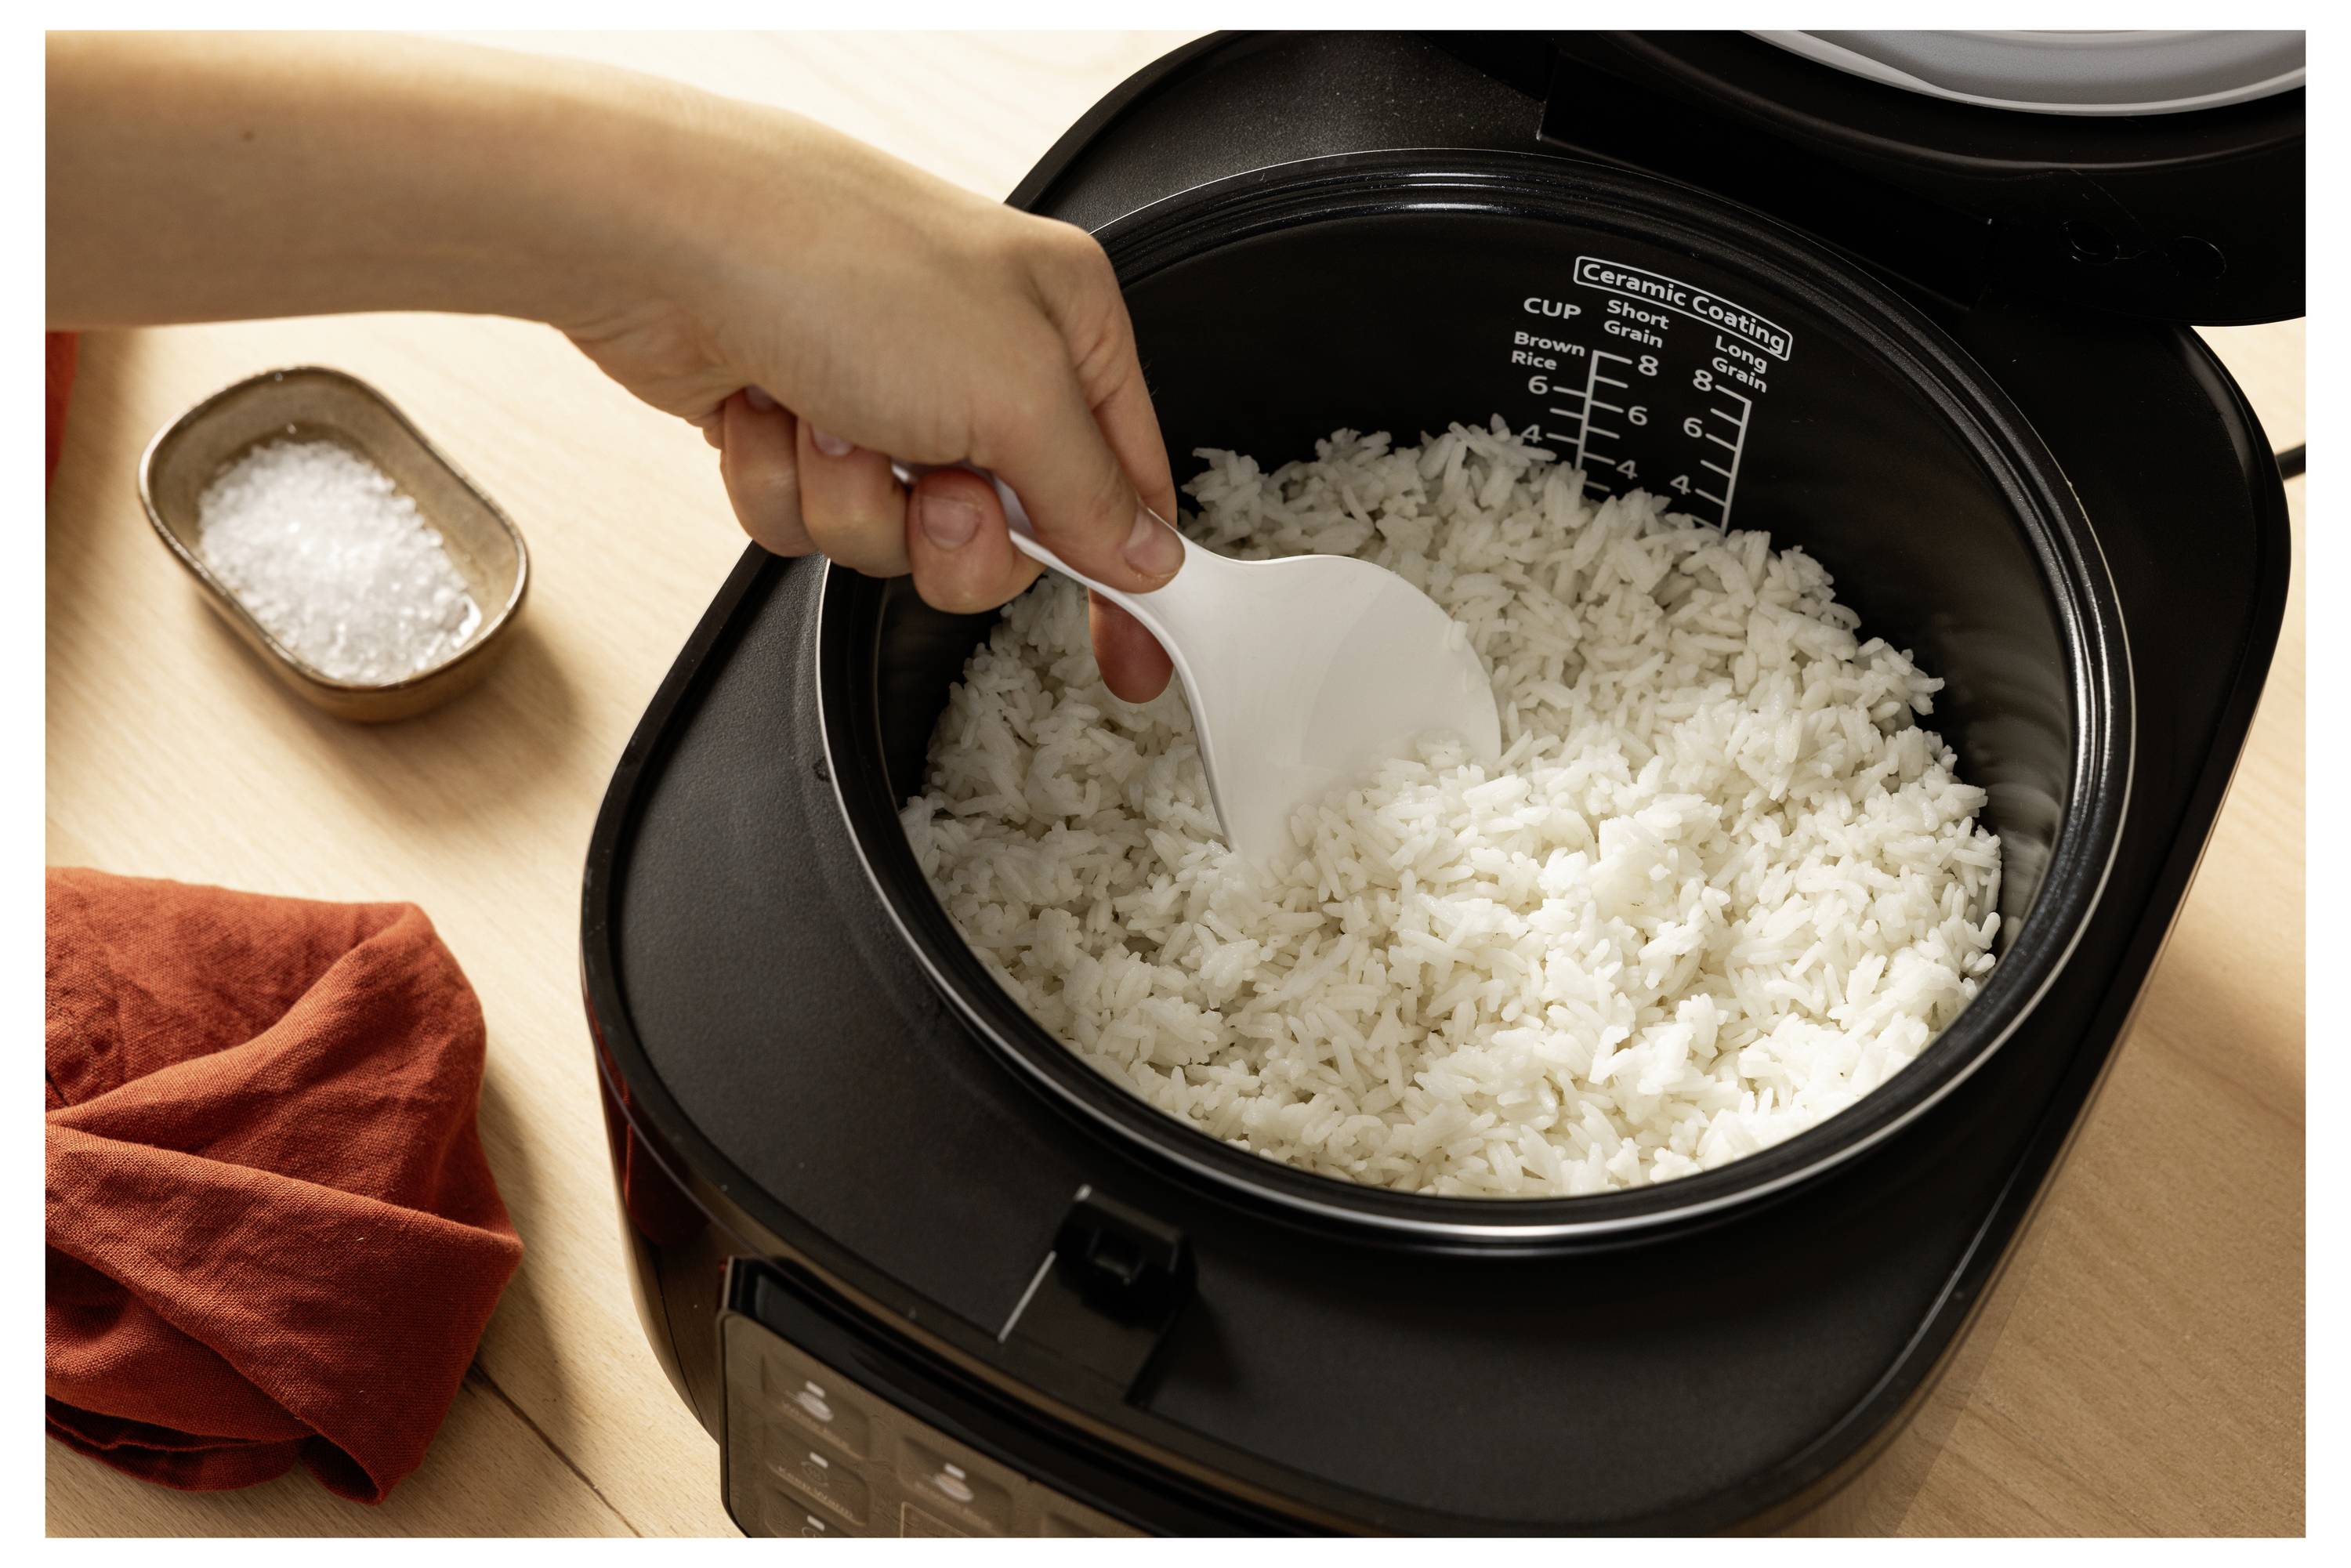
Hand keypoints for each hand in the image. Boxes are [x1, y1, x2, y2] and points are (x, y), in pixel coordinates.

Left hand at [560, 111, 1177, 701]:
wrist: (659, 240)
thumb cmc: (840, 267)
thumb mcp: (1016, 391)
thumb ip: (1092, 491)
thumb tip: (1146, 557)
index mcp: (1064, 323)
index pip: (1129, 480)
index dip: (1128, 576)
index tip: (1129, 662)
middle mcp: (980, 355)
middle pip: (1006, 533)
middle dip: (951, 533)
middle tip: (933, 488)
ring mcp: (884, 390)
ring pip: (897, 537)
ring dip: (854, 502)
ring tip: (831, 421)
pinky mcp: (800, 421)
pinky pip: (814, 520)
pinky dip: (785, 484)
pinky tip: (772, 414)